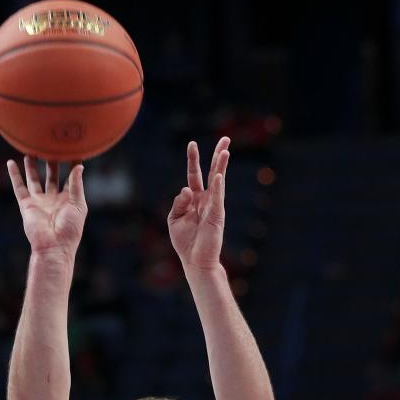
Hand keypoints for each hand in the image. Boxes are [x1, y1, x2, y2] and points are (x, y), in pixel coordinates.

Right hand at [7, 156, 86, 264]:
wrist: (54, 246)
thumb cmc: (70, 229)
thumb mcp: (78, 205)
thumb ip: (76, 185)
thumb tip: (79, 166)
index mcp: (68, 200)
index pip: (69, 178)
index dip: (70, 164)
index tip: (72, 148)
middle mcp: (53, 199)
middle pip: (51, 176)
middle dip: (51, 161)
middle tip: (50, 145)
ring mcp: (39, 202)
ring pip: (34, 179)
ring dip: (32, 165)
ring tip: (31, 149)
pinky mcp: (27, 205)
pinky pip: (19, 187)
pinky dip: (14, 175)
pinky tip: (11, 162)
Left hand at [167, 137, 229, 270]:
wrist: (195, 260)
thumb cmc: (185, 241)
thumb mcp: (174, 219)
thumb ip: (178, 202)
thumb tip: (187, 189)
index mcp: (194, 199)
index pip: (194, 175)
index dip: (193, 160)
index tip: (192, 143)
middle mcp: (206, 199)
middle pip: (212, 172)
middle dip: (217, 155)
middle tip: (225, 138)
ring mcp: (213, 206)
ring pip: (218, 182)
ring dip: (221, 166)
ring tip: (225, 151)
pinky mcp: (216, 216)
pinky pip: (217, 198)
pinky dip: (218, 187)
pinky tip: (219, 176)